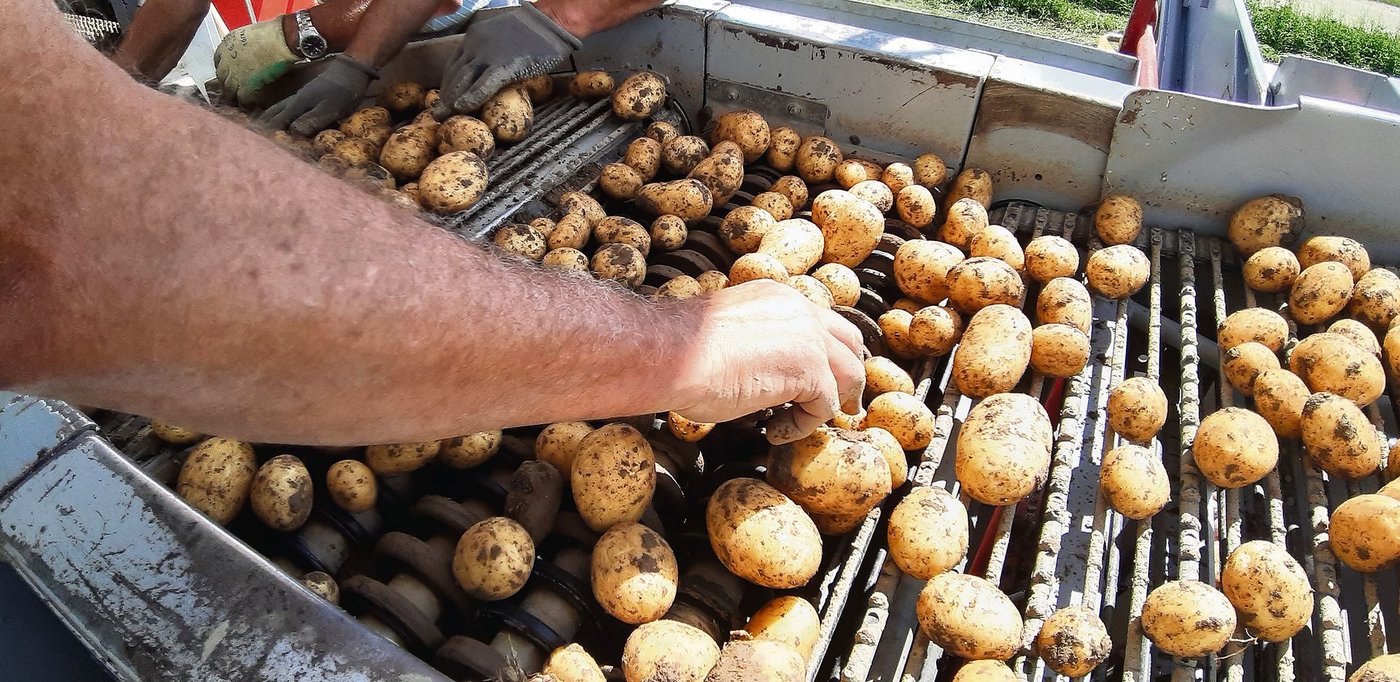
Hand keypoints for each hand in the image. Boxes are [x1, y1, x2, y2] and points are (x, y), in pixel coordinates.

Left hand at [214, 18, 299, 104]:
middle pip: (222, 79)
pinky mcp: (246, 88)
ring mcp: (234, 76)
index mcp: (225, 46)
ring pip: (229, 92)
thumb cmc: (271, 34)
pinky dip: (246, 104)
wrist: (280, 41)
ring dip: (234, 97)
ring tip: (240, 103)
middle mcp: (226, 62)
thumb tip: (249, 54)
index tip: (231, 73)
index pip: (218, 62)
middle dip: (227, 85)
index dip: (225, 69)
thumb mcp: (249, 35)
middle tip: (234, 91)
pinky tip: (251, 107)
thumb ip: (244, 47)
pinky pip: (243, 100)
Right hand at [261, 57, 373, 135]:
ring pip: (276, 109)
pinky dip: (276, 114)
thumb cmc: (344, 92)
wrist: (351, 70)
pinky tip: (278, 118)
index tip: (259, 147)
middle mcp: (294, 100)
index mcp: (297, 104)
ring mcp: (299, 97)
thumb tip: (293, 132)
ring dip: (266, 119)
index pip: (277, 122)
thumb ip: (312, 120)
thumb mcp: (331, 108)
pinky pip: (284, 106)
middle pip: (272, 114)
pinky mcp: (305, 96)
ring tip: (257, 129)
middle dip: (261, 126)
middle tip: (251, 140)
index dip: (268, 134)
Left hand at [433, 4, 581, 118]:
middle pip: (455, 74)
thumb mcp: (500, 36)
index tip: (444, 99)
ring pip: (464, 80)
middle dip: (446, 96)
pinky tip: (463, 108)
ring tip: (445, 116)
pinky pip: (483, 85)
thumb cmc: (531, 32)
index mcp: (474, 36)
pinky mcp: (503, 66)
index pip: (454, 64)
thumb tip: (484, 67)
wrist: (550, 24)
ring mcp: (488, 55)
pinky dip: (471, 98)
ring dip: (452, 100)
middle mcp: (475, 44)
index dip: (447, 84)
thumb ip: (488, 50)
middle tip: (439, 113)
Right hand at [671, 281, 865, 444]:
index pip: (818, 321)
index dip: (825, 351)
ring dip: (833, 403)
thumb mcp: (726, 334)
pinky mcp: (810, 371)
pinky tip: (775, 431)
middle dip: (849, 374)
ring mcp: (809, 338)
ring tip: (808, 423)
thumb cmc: (680, 351)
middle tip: (845, 403)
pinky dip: (803, 425)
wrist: (669, 355)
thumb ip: (754, 344)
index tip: (822, 376)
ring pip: (849, 374)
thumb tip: (760, 372)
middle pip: (848, 341)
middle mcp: (799, 309)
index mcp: (777, 296)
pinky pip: (825, 406)